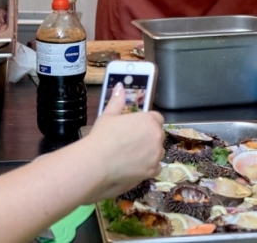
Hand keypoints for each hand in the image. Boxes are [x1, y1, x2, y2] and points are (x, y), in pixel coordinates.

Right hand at [84, 83, 164, 200]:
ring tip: (131, 157)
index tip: (137, 129)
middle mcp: (157, 136)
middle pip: (158, 135)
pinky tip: (134, 167)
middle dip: (148, 138)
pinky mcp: (153, 169)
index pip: (157, 119)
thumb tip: (120, 86)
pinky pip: (156, 167)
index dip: (148, 123)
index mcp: (148, 120)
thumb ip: (118, 101)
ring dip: (150, 153)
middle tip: (131, 143)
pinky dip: (148, 168)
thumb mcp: (108, 115)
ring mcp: (156, 154)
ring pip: (158, 152)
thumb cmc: (103, 136)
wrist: (98, 161)